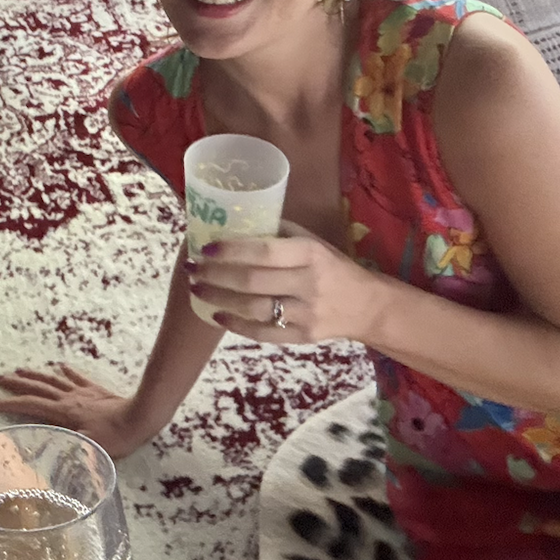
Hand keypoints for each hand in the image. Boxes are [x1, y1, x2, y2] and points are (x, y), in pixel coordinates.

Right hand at [0, 362, 146, 458]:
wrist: (140, 417)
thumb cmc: (115, 437)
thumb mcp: (88, 448)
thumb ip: (65, 448)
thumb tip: (40, 453)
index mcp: (64, 413)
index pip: (31, 405)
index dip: (10, 403)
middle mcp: (69, 399)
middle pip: (37, 388)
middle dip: (16, 384)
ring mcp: (82, 392)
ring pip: (53, 380)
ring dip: (35, 375)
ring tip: (19, 370)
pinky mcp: (95, 390)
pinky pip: (77, 378)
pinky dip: (66, 372)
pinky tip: (60, 366)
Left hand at [187, 231, 385, 344]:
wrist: (367, 306)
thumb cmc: (332, 267)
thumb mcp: (313, 242)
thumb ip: (279, 234)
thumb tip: (235, 222)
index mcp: (311, 254)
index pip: (265, 251)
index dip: (232, 250)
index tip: (205, 247)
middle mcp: (309, 283)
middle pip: (254, 282)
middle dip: (216, 276)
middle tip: (192, 269)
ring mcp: (306, 314)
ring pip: (255, 309)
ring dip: (220, 300)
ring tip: (197, 290)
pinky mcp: (304, 337)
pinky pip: (264, 333)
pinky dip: (236, 325)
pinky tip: (217, 315)